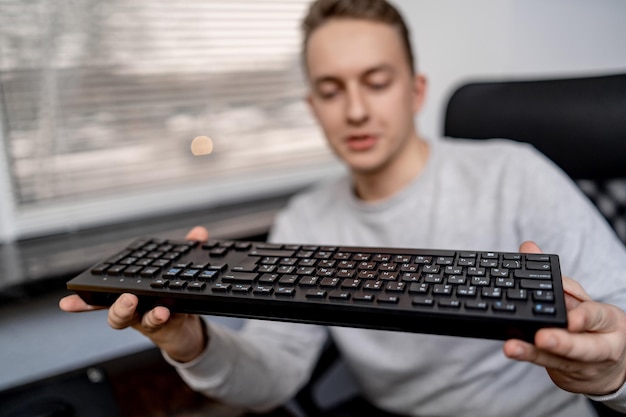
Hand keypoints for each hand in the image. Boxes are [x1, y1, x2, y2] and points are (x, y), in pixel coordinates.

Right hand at [59, 226, 210, 361]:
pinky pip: (157, 324)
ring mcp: (145, 319)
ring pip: (130, 320)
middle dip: (116, 304)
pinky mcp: (161, 327)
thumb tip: (197, 233)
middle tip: (126, 297)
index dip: (83, 298)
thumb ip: (187, 253)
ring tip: (151, 307)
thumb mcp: (181, 274)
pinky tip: (165, 311)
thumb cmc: (176, 299)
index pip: (104, 293)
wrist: (189, 329)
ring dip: (137, 312)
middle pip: (114, 310)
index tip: (66, 301)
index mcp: (130, 292)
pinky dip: (161, 316)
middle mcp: (133, 308)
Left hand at [503, 241, 625, 395]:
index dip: (585, 318)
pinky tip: (513, 349)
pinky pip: (546, 365)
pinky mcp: (564, 373)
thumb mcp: (580, 299)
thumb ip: (556, 276)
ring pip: (558, 360)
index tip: (571, 320)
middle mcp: (599, 346)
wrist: (606, 365)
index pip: (598, 317)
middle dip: (561, 343)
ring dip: (532, 353)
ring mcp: (581, 364)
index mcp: (608, 322)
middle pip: (582, 347)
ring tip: (512, 347)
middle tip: (541, 337)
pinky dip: (529, 357)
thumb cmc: (591, 324)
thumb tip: (528, 248)